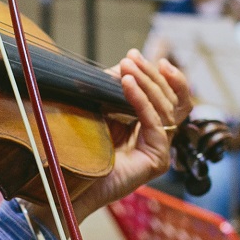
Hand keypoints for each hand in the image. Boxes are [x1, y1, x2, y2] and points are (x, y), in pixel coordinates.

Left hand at [68, 52, 187, 217]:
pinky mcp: (158, 160)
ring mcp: (160, 150)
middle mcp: (158, 139)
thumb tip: (126, 64)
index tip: (136, 55)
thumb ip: (115, 88)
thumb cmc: (81, 149)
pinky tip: (127, 85)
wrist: (70, 183)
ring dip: (147, 83)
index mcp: (148, 127)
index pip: (168, 97)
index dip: (157, 75)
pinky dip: (142, 101)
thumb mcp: (101, 108)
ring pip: (166, 108)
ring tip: (127, 68)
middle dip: (151, 74)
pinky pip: (156, 124)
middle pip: (170, 99)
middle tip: (131, 58)